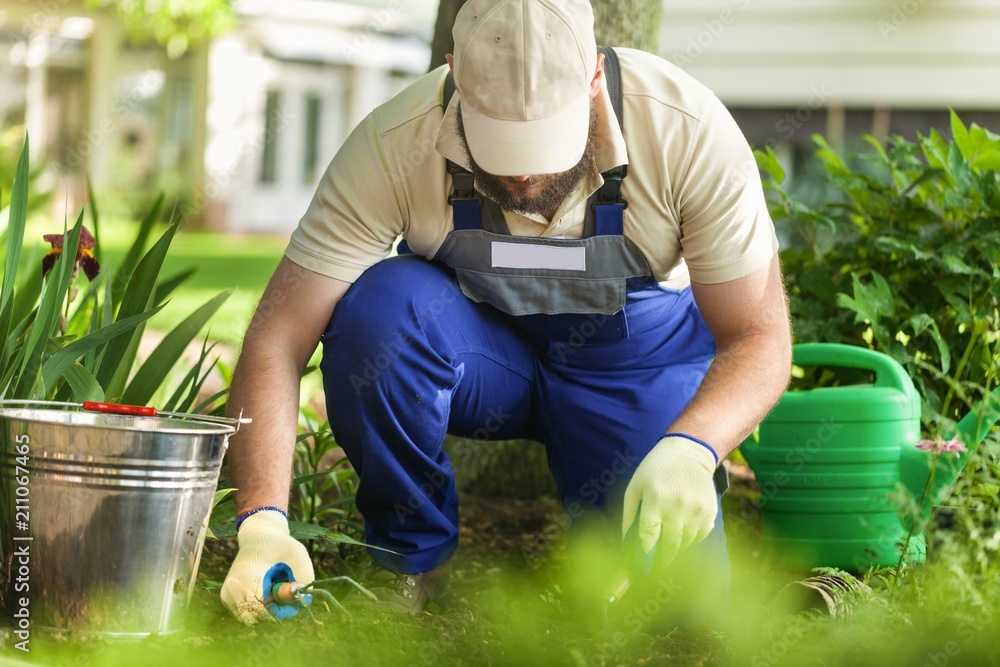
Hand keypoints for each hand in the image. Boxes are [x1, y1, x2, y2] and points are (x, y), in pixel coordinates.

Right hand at [221, 510, 314, 623]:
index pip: (262, 611)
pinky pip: (246, 614)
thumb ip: (303, 580)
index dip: (281, 612)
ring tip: (273, 589)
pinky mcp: (227, 599)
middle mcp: (233, 589)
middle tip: (286, 598)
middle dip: (275, 613)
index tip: (294, 604)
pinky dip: (259, 608)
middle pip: (257, 619)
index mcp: (248, 577)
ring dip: (267, 610)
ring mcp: (227, 596)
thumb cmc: (280, 546)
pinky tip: (264, 591)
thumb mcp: (298, 557)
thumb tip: (305, 602)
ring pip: (251, 619)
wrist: (258, 536)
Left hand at [621, 435, 718, 565]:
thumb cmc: (655, 470)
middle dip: (662, 558)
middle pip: (669, 545)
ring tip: (670, 544)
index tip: (642, 565)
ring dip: (677, 547)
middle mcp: (677, 506)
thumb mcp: (635, 487)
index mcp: (655, 500)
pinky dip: (692, 539)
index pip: (649, 536)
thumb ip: (629, 515)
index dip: (645, 553)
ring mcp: (695, 510)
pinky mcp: (709, 512)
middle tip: (657, 564)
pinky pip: (700, 536)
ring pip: (685, 543)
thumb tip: (626, 544)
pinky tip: (684, 530)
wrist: (688, 453)